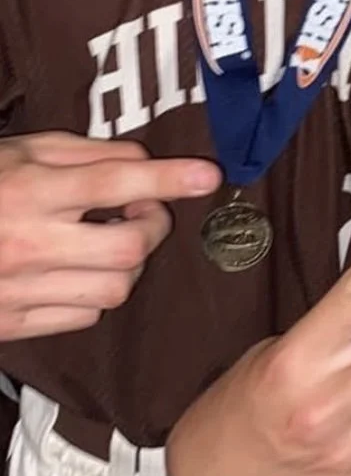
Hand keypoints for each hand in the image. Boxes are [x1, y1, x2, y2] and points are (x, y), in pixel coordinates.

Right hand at [0, 132, 220, 340]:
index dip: (169, 178)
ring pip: (116, 288)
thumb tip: (143, 161)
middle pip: (130, 248)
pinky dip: (95, 294)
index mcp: (30, 191)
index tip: (207, 176)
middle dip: (151, 229)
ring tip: (105, 241)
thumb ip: (84, 154)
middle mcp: (29, 243)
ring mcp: (20, 290)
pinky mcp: (13, 325)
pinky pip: (85, 317)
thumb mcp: (22, 151)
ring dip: (126, 264)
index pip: (116, 182)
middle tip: (140, 213)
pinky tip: (76, 271)